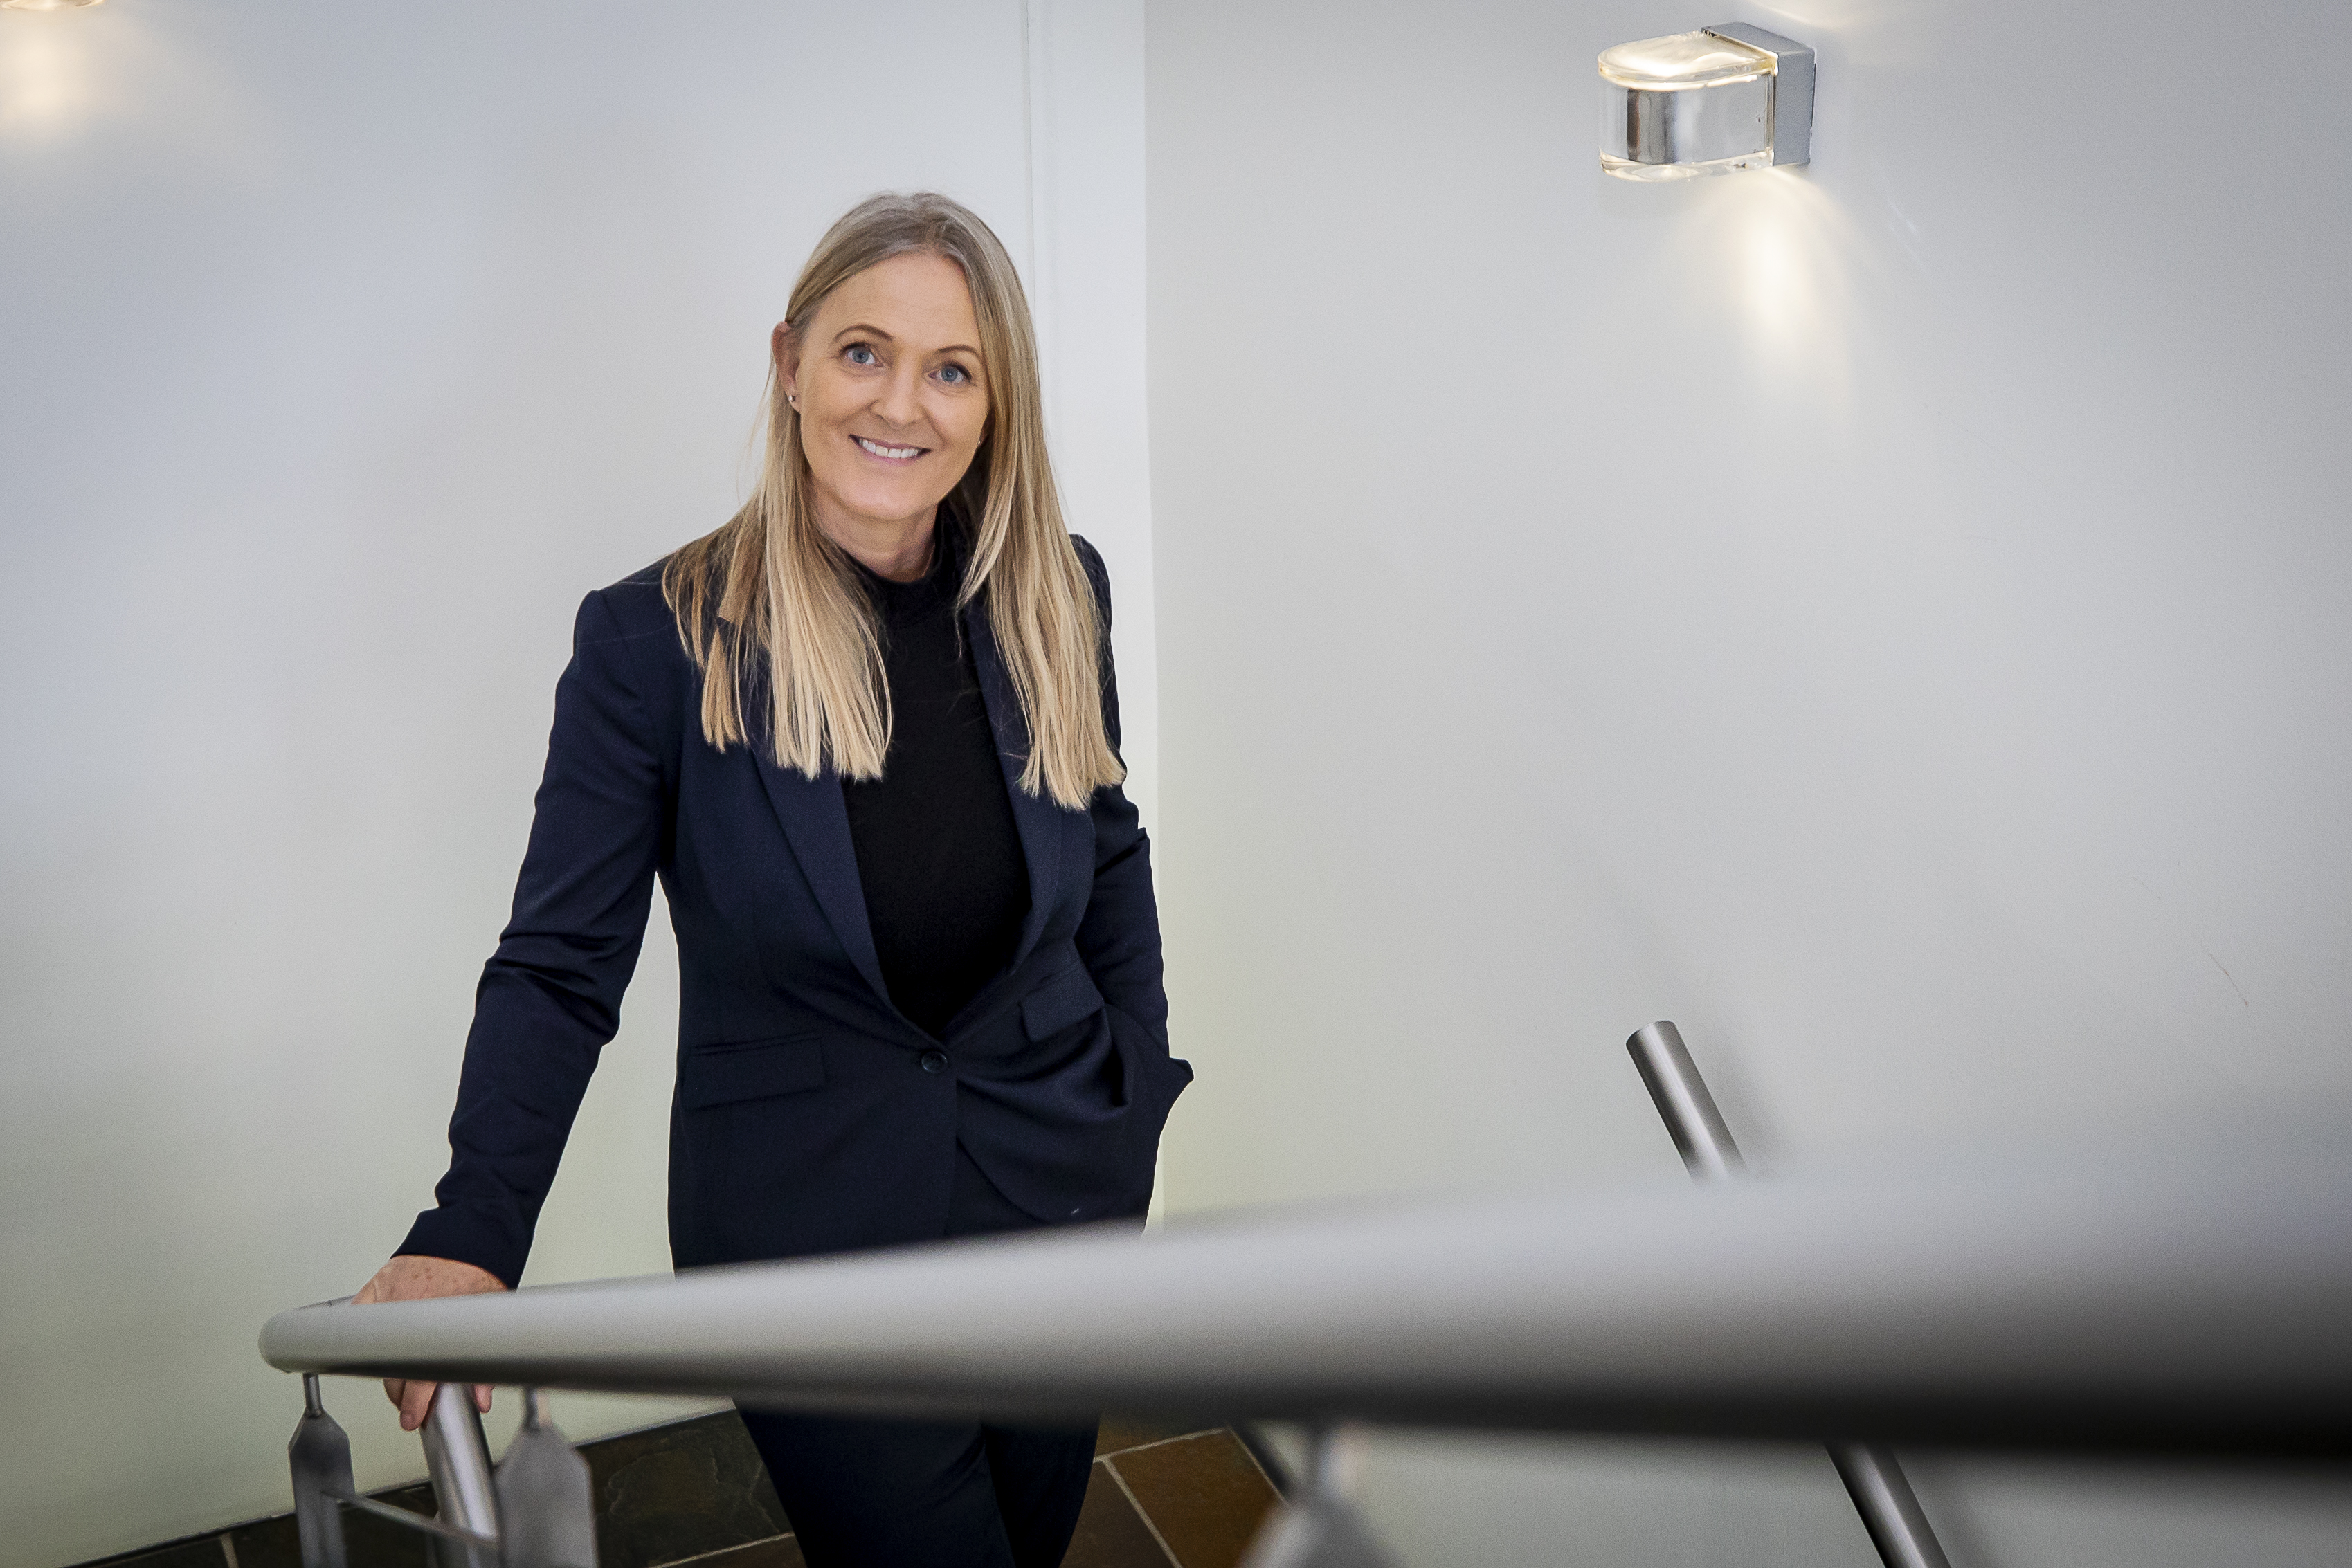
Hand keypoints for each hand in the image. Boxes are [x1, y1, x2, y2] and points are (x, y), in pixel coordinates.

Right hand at [350, 1254, 508, 1430]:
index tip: (412, 1417)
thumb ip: (484, 1360)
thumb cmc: (483, 1270)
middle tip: (408, 1401)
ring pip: (371, 1350)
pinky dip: (360, 1334)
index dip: (414, 1405)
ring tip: (395, 1378)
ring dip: (382, 1369)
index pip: (418, 1379)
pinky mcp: (377, 1284)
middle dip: (399, 1392)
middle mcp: (409, 1313)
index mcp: (439, 1325)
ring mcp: (388, 1298)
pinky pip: (357, 1318)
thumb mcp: (490, 1320)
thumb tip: (480, 1398)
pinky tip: (368, 1347)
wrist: (473, 1232)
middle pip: (391, 1369)